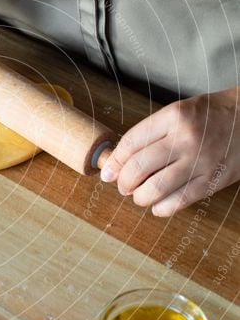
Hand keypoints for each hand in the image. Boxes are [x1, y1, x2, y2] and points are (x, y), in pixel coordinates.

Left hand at [100, 88, 239, 214]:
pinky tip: (158, 205)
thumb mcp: (180, 111)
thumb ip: (152, 133)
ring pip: (155, 189)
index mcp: (174, 116)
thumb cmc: (212, 114)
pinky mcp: (212, 181)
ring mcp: (200, 162)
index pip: (131, 143)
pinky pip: (179, 201)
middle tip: (123, 186)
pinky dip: (162, 208)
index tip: (108, 172)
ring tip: (140, 196)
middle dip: (123, 183)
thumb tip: (120, 161)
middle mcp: (185, 139)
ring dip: (140, 198)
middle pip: (138, 168)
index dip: (114, 161)